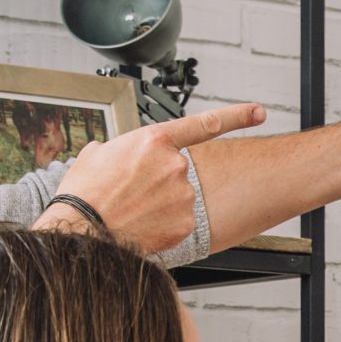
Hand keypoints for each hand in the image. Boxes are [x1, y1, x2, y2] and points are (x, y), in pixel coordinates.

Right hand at [43, 101, 268, 250]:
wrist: (83, 229)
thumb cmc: (85, 192)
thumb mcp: (97, 153)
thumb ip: (121, 147)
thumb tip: (117, 154)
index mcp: (155, 140)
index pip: (206, 123)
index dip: (237, 116)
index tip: (258, 112)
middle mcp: (175, 165)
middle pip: (177, 170)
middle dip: (157, 180)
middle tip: (130, 191)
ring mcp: (182, 195)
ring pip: (178, 196)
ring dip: (159, 202)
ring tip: (130, 208)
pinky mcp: (184, 222)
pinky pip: (178, 220)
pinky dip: (162, 223)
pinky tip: (140, 223)